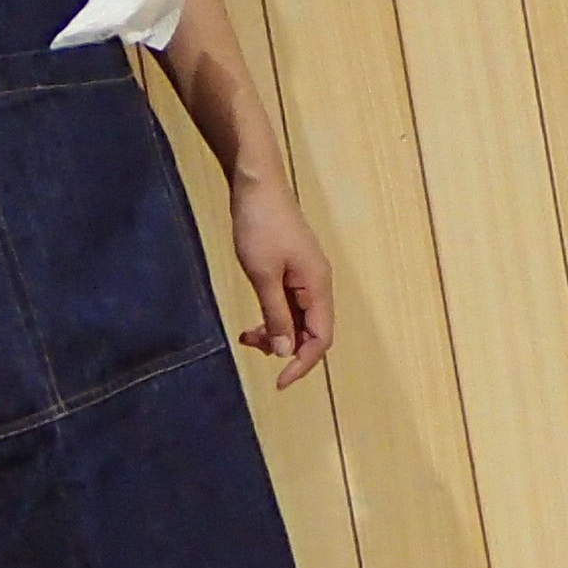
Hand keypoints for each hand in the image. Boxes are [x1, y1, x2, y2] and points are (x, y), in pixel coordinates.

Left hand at [229, 177, 334, 385]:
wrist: (256, 184)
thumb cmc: (260, 226)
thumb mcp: (263, 276)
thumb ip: (276, 315)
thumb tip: (285, 351)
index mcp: (318, 286)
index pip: (321, 338)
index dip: (302, 364)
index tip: (279, 382)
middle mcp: (318, 284)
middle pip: (311, 331)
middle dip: (284, 347)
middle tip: (251, 345)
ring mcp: (306, 275)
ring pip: (298, 319)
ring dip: (276, 332)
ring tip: (247, 334)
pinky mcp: (293, 268)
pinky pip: (289, 304)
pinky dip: (273, 315)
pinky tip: (254, 319)